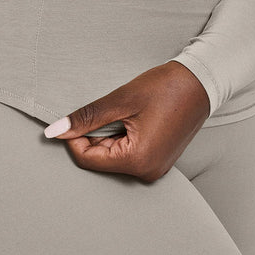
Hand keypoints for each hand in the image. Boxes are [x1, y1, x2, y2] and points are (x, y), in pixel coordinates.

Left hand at [43, 61, 210, 181]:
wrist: (201, 82)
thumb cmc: (165, 88)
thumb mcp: (121, 100)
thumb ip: (85, 118)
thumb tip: (53, 132)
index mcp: (137, 160)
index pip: (86, 158)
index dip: (74, 136)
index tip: (76, 115)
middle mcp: (147, 172)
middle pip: (99, 159)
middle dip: (93, 135)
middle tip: (109, 109)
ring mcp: (154, 169)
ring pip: (112, 156)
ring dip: (108, 135)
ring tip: (126, 113)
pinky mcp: (158, 161)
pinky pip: (127, 154)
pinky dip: (121, 137)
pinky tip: (134, 119)